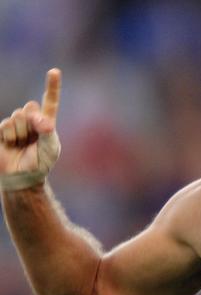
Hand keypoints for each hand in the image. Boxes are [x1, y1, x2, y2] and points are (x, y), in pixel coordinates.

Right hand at [0, 69, 61, 188]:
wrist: (21, 176)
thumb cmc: (40, 162)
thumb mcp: (49, 148)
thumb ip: (47, 132)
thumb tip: (42, 120)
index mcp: (46, 122)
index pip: (50, 101)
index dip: (52, 86)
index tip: (54, 71)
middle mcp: (31, 120)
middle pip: (29, 107)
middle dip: (31, 122)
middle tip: (32, 138)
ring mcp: (15, 124)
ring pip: (16, 116)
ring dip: (20, 132)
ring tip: (21, 144)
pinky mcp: (2, 131)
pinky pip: (5, 125)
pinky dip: (9, 136)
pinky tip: (11, 145)